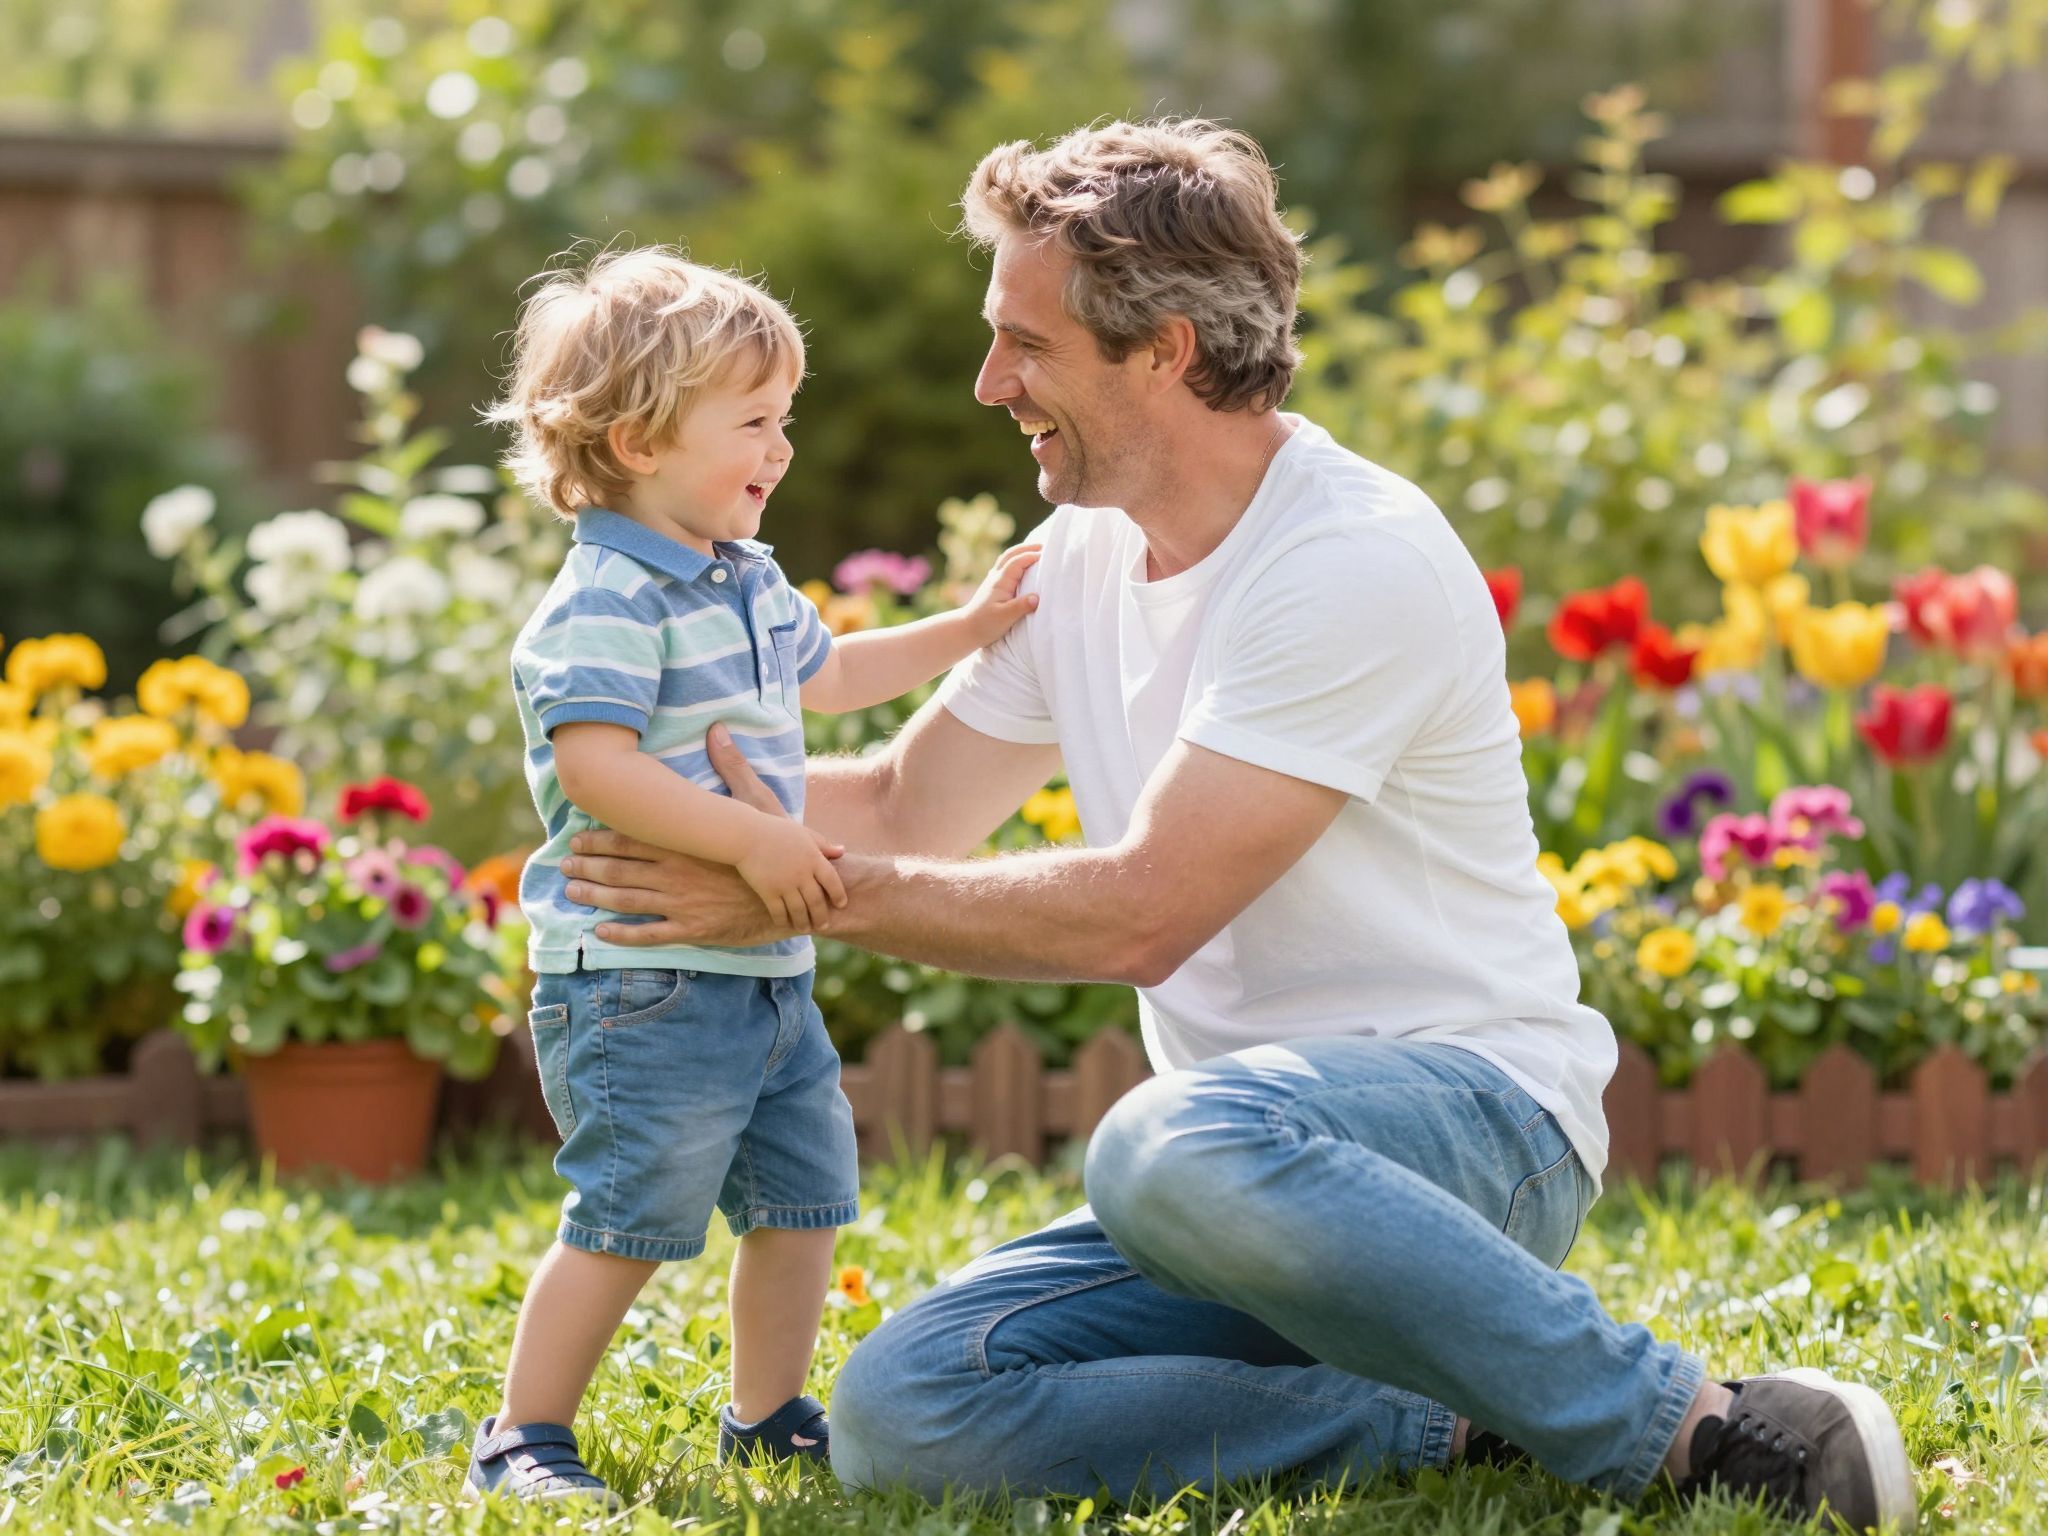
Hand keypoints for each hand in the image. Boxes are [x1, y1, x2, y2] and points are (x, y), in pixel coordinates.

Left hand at [562, 722, 843, 946]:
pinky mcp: (693, 930)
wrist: (801, 893)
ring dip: (595, 896)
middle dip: (586, 866)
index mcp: (686, 843)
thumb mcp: (755, 803)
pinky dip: (622, 934)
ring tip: (570, 892)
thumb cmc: (778, 847)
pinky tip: (600, 931)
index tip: (576, 836)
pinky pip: (649, 934)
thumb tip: (719, 728)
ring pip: (626, 901)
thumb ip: (731, 767)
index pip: (631, 839)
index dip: (599, 839)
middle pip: (619, 869)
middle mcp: (677, 873)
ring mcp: (683, 903)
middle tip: (561, 864)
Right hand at [736, 817, 847, 931]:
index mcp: (813, 859)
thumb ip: (824, 844)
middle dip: (821, 917)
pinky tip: (785, 924)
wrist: (746, 835)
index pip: (832, 882)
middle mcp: (801, 874)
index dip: (838, 895)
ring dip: (804, 923)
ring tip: (806, 929)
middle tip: (824, 926)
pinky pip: (779, 912)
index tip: (841, 905)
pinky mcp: (768, 892)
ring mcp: (784, 885)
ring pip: (799, 911)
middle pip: (816, 901)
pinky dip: (783, 920)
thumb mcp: (804, 834)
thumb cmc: (775, 831)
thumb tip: (842, 851)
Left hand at [961, 543, 1041, 646]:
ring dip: (1021, 551)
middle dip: (1028, 548)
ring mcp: (993, 579)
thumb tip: (1037, 598)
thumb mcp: (1004, 617)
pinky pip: (1005, 565)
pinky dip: (1015, 559)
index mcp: (1000, 581)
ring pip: (1007, 558)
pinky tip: (1020, 563)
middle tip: (1044, 545)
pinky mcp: (993, 585)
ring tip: (1035, 549)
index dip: (1032, 556)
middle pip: (1011, 554)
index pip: (1017, 562)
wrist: (966, 628)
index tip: (1047, 555)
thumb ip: (1021, 606)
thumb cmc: (985, 624)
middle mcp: (996, 576)